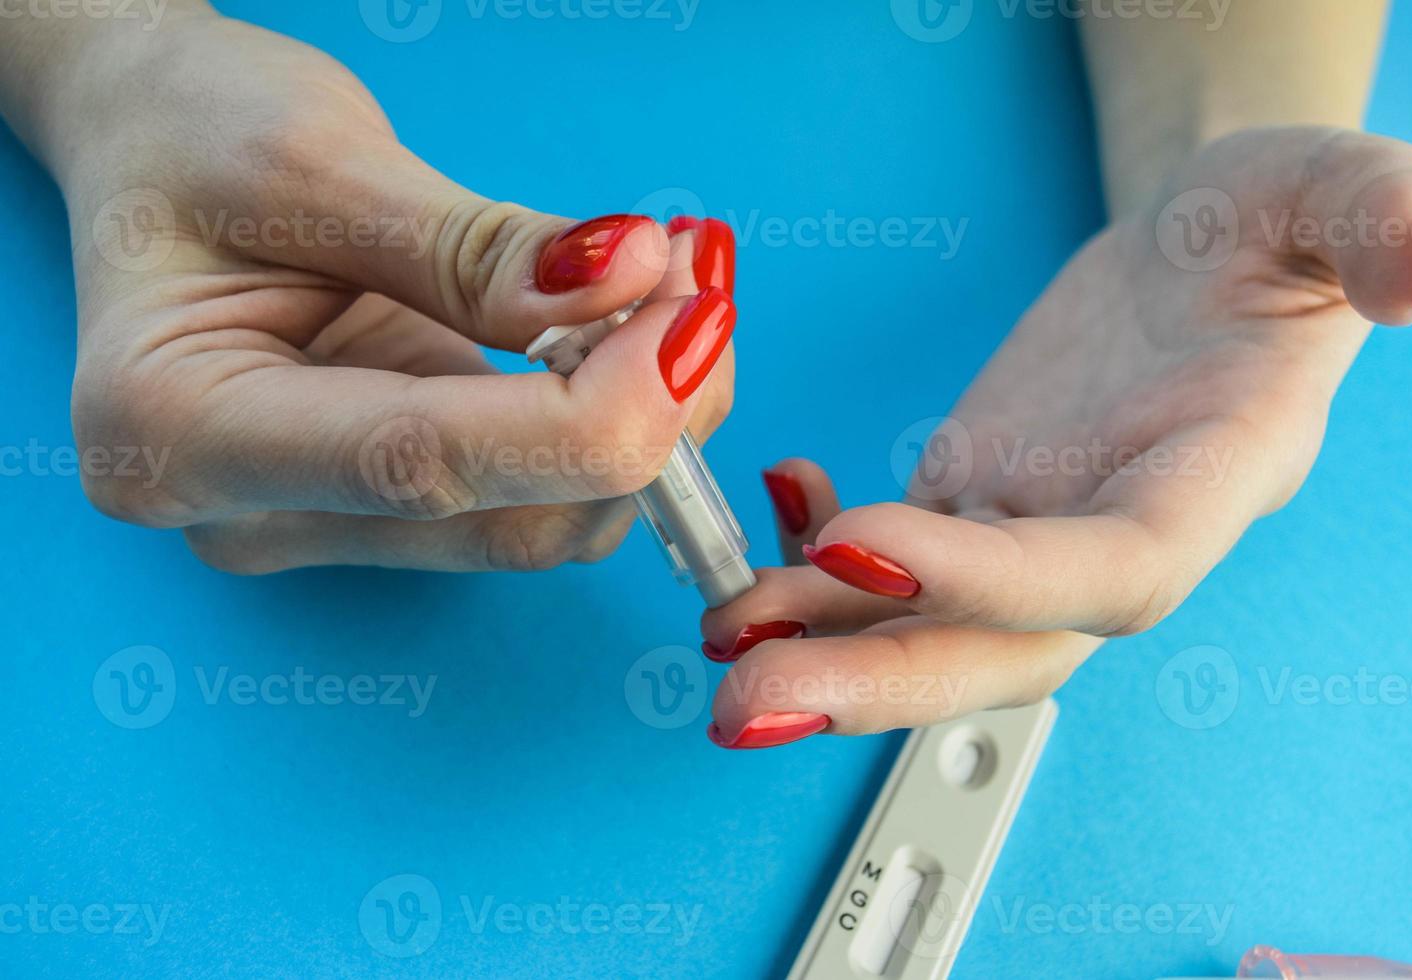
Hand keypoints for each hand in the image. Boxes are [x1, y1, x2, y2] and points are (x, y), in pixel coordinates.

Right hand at [57, 12, 736, 571]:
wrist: (150, 144)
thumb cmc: (188, 136)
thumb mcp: (319, 159)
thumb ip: (475, 248)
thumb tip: (633, 285)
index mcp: (179, 430)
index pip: (423, 465)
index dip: (588, 415)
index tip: (690, 324)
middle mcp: (248, 509)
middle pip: (501, 520)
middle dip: (641, 419)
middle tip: (703, 288)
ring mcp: (325, 516)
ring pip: (539, 523)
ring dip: (646, 424)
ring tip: (680, 289)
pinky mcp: (389, 499)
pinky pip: (535, 491)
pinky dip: (610, 420)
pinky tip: (638, 331)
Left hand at [701, 127, 1411, 748]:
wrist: (1207, 249)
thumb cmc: (1275, 223)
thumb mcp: (1338, 188)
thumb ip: (1379, 218)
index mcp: (1211, 482)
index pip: (1106, 571)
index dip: (989, 579)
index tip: (863, 542)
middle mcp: (1116, 535)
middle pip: (1001, 647)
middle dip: (876, 682)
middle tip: (747, 703)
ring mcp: (1039, 528)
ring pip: (930, 627)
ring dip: (822, 648)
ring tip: (719, 644)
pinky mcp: (980, 498)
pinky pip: (893, 565)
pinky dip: (815, 568)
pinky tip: (759, 532)